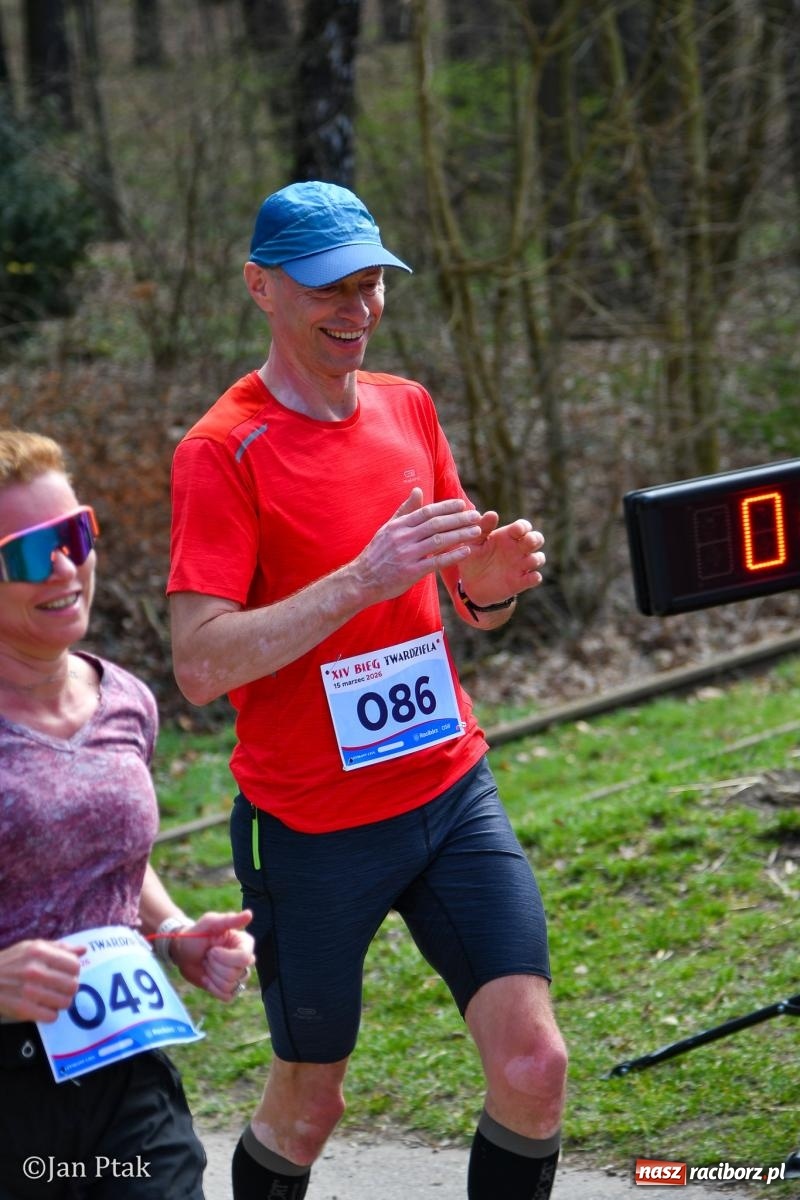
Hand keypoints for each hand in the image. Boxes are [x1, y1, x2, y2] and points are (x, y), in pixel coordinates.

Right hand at [0, 939, 84, 1022]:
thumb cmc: (11, 962)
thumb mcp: (32, 947)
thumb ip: (59, 948)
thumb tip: (83, 950)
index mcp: (39, 952)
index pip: (74, 965)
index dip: (74, 970)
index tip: (66, 973)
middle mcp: (35, 971)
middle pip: (73, 985)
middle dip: (70, 987)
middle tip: (61, 987)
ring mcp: (28, 991)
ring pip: (65, 1002)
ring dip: (61, 1001)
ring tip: (52, 997)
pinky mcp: (22, 1009)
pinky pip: (51, 1016)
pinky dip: (50, 1014)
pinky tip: (43, 1007)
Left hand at [168, 910, 254, 1001]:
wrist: (182, 952)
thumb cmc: (196, 934)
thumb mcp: (210, 924)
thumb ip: (229, 920)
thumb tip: (249, 914)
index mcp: (244, 943)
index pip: (244, 958)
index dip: (225, 957)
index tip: (212, 950)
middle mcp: (245, 959)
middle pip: (236, 973)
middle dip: (215, 966)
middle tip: (207, 956)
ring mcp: (237, 975)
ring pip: (231, 985)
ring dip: (213, 976)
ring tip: (207, 965)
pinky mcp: (229, 988)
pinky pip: (227, 996)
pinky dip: (213, 988)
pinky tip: (206, 977)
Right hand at [353, 487, 483, 602]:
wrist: (361, 580)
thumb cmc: (377, 554)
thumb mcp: (387, 528)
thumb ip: (405, 510)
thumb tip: (417, 490)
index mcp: (398, 526)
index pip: (427, 512)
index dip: (446, 507)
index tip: (462, 505)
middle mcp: (402, 538)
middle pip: (436, 524)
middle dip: (459, 519)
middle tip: (476, 516)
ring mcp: (406, 555)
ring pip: (438, 541)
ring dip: (460, 535)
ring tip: (476, 531)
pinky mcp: (410, 572)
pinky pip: (435, 562)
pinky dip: (452, 556)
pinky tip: (466, 551)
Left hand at [458, 514, 545, 604]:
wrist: (470, 584)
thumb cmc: (472, 559)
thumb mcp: (473, 543)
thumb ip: (483, 529)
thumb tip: (492, 514)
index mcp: (507, 536)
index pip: (523, 526)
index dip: (523, 527)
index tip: (517, 530)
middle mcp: (517, 549)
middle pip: (537, 539)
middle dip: (536, 539)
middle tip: (528, 541)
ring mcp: (520, 566)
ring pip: (539, 558)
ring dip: (537, 558)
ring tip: (527, 561)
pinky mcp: (520, 582)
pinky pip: (535, 578)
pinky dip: (535, 577)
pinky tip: (528, 577)